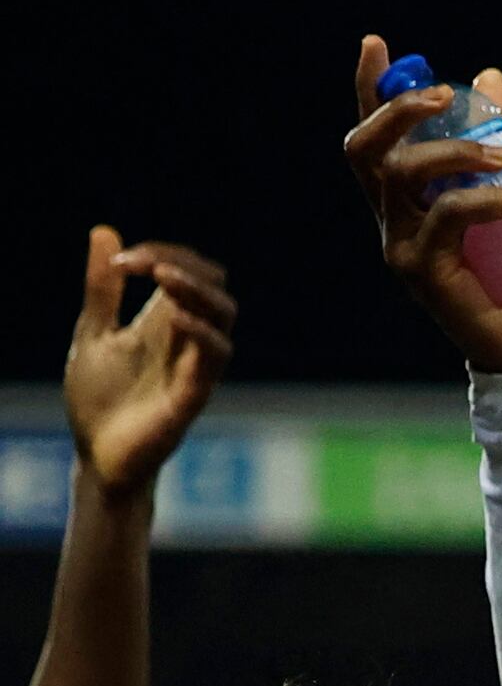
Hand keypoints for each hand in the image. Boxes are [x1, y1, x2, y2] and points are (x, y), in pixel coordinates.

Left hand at [63, 230, 232, 499]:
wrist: (97, 454)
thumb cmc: (99, 399)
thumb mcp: (94, 331)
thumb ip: (103, 288)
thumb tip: (106, 231)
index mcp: (164, 322)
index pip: (189, 272)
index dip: (163, 254)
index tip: (122, 261)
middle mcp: (186, 339)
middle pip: (215, 287)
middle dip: (183, 264)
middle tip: (143, 265)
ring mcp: (193, 365)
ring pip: (223, 316)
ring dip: (196, 290)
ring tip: (163, 278)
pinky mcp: (193, 394)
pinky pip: (214, 357)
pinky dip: (200, 331)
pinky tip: (173, 317)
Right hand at [345, 37, 501, 371]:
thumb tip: (491, 80)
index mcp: (409, 200)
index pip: (374, 136)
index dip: (367, 89)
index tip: (377, 44)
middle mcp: (394, 219)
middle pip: (367, 148)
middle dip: (400, 109)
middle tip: (448, 96)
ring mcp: (402, 245)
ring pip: (401, 174)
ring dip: (455, 152)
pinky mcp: (423, 271)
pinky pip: (449, 215)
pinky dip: (491, 199)